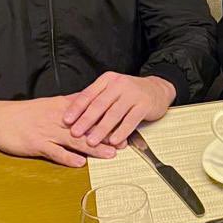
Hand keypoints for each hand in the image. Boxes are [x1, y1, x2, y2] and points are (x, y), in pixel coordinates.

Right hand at [0, 96, 116, 167]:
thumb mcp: (49, 105)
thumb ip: (70, 106)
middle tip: (124, 143)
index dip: (108, 119)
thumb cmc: (25, 114)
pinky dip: (67, 158)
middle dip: (107, 135)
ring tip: (110, 154)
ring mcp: (47, 132)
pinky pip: (54, 152)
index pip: (90, 112)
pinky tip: (80, 164)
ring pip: (75, 140)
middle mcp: (58, 119)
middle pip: (87, 127)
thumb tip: (91, 105)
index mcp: (63, 107)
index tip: (124, 124)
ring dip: (94, 148)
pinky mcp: (36, 144)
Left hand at [62, 72, 176, 147]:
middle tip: (75, 133)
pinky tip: (114, 141)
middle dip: (86, 120)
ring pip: (114, 114)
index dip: (77, 108)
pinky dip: (121, 131)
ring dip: (102, 129)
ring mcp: (133, 94)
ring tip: (92, 141)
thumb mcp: (112, 90)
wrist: (157, 89)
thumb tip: (73, 116)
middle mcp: (119, 84)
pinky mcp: (144, 105)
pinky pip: (131, 120)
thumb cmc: (129, 93)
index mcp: (107, 80)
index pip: (89, 94)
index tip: (66, 120)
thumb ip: (96, 100)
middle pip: (100, 104)